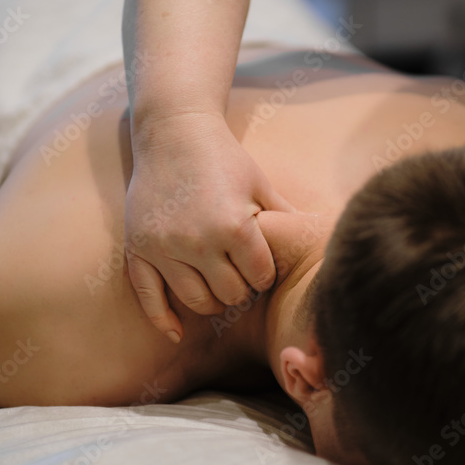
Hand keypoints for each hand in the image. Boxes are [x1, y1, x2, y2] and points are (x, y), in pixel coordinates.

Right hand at [124, 113, 293, 341]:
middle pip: (230, 295)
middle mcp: (198, 242)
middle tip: (240, 274)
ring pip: (197, 301)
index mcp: (234, 227)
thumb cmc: (224, 157)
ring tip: (218, 283)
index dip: (264, 275)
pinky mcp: (139, 248)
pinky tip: (177, 332)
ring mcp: (165, 247)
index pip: (260, 278)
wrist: (173, 132)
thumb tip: (326, 242)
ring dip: (212, 300)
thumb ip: (286, 220)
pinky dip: (163, 320)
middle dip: (240, 288)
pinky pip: (149, 297)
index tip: (260, 265)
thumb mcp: (261, 185)